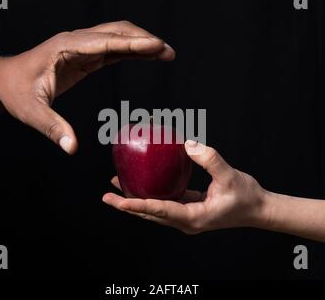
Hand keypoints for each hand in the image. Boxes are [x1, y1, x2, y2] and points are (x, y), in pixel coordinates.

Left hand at [0, 21, 174, 153]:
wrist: (6, 80)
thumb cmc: (16, 92)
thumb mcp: (31, 111)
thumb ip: (53, 127)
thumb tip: (72, 147)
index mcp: (66, 47)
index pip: (106, 41)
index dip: (134, 43)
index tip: (157, 45)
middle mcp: (76, 41)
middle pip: (117, 32)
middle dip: (145, 40)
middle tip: (168, 52)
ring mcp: (82, 47)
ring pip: (118, 38)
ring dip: (141, 43)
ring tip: (164, 54)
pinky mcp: (85, 56)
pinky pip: (113, 49)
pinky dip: (132, 52)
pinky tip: (145, 56)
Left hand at [103, 140, 267, 233]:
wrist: (258, 209)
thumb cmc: (247, 197)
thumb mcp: (230, 176)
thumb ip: (210, 159)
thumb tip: (187, 144)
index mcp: (194, 218)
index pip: (159, 211)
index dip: (137, 205)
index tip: (118, 201)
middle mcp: (185, 221)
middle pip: (150, 214)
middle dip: (128, 206)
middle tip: (107, 196)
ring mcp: (186, 217)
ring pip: (155, 211)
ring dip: (136, 201)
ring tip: (118, 189)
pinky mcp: (188, 210)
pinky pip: (164, 203)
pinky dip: (151, 196)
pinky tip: (144, 184)